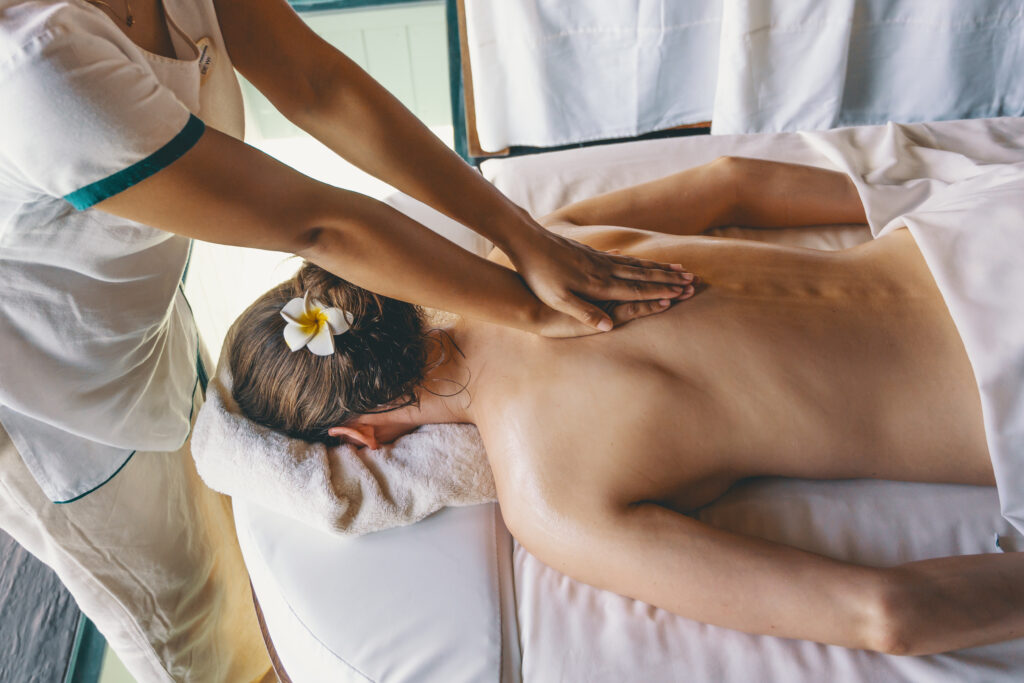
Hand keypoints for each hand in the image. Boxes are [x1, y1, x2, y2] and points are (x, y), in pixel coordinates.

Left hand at [508, 225, 695, 330]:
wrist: (528, 242)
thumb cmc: (540, 276)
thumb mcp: (558, 300)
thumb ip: (584, 313)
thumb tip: (609, 326)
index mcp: (599, 284)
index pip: (636, 290)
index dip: (660, 292)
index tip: (681, 293)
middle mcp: (604, 269)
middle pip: (642, 275)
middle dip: (668, 278)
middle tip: (691, 280)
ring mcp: (598, 258)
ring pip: (635, 264)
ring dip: (658, 268)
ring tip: (677, 268)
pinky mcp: (590, 252)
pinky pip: (622, 258)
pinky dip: (638, 261)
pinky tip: (641, 261)